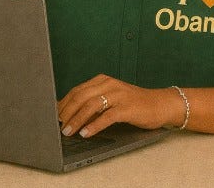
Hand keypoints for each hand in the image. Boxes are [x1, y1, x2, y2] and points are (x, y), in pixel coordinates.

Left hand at [57, 74, 182, 137]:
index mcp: (103, 80)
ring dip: (77, 119)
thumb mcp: (111, 98)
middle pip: (81, 96)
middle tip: (57, 125)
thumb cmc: (133, 104)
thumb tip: (70, 113)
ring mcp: (119, 95)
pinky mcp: (127, 108)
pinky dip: (94, 125)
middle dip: (67, 112)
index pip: (77, 90)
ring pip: (91, 105)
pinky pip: (107, 116)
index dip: (63, 104)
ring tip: (68, 131)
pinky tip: (86, 133)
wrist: (160, 104)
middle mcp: (109, 84)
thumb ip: (94, 101)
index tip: (53, 116)